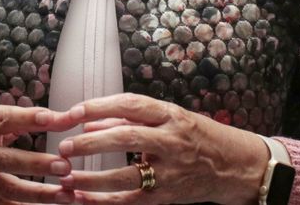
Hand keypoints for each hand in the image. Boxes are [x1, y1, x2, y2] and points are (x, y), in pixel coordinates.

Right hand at [0, 105, 82, 204]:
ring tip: (66, 193)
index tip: (52, 119)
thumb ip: (23, 117)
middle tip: (64, 165)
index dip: (28, 119)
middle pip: (7, 160)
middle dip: (37, 164)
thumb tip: (63, 117)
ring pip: (9, 189)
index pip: (4, 119)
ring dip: (39, 193)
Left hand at [55, 95, 267, 204]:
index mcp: (171, 115)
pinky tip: (82, 198)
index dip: (100, 106)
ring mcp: (171, 171)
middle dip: (92, 142)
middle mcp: (172, 141)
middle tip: (65, 146)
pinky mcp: (168, 196)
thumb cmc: (199, 137)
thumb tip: (91, 120)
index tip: (74, 111)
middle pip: (127, 137)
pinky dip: (104, 201)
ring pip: (127, 174)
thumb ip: (132, 118)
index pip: (131, 105)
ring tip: (66, 176)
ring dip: (92, 177)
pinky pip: (131, 200)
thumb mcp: (171, 117)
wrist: (235, 166)